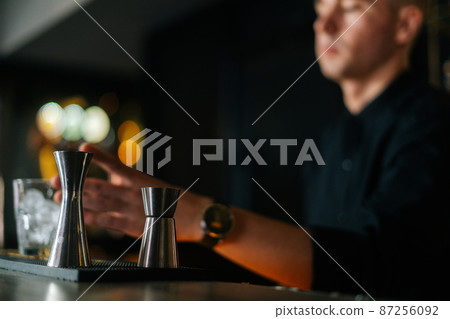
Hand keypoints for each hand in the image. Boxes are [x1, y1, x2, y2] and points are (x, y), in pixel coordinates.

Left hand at [51, 143, 210, 240]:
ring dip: (77, 199)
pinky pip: (108, 220)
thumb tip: (110, 178)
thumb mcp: (150, 183)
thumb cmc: (169, 198)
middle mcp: (132, 191)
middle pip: (98, 184)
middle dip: (74, 182)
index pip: (114, 163)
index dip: (97, 155)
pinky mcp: (133, 224)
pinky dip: (91, 217)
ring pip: (99, 201)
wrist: (192, 215)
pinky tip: (78, 215)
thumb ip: (128, 181)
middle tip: (54, 180)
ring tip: (59, 197)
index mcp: (137, 178)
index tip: (81, 148)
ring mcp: (131, 207)